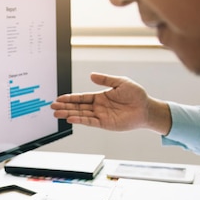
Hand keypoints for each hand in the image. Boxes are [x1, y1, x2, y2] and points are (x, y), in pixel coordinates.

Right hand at [50, 72, 170, 134]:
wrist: (146, 108)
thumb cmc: (136, 95)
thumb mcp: (120, 82)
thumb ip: (105, 80)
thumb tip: (91, 76)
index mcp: (100, 97)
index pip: (81, 97)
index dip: (70, 98)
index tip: (59, 98)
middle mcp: (98, 107)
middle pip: (78, 107)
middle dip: (65, 106)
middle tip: (52, 106)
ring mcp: (100, 116)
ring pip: (81, 114)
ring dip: (69, 114)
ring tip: (56, 113)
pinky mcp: (105, 124)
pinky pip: (90, 122)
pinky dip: (80, 120)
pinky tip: (71, 118)